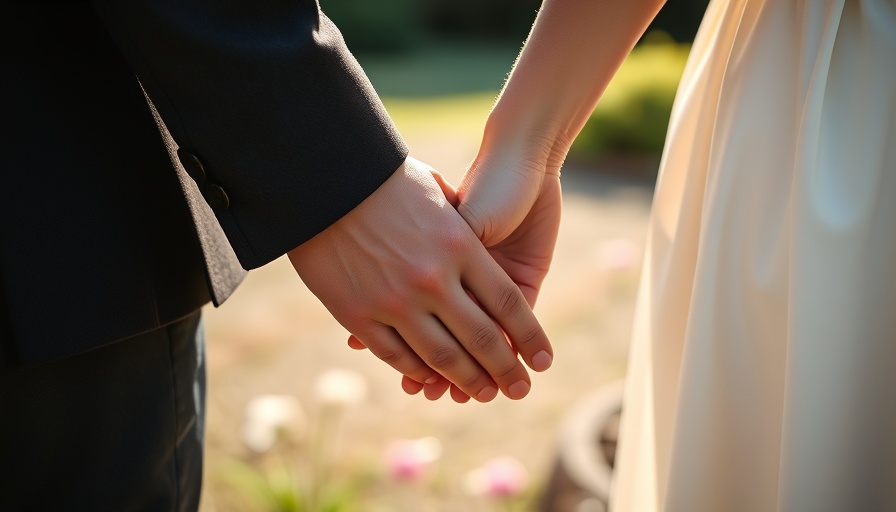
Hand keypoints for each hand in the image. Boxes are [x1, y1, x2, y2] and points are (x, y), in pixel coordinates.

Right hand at [288, 157, 552, 401]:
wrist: (326, 177)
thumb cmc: (387, 178)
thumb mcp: (438, 194)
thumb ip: (464, 229)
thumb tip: (483, 252)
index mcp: (460, 246)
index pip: (508, 302)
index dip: (530, 337)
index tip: (544, 361)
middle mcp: (434, 279)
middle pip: (482, 338)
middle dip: (506, 371)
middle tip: (519, 390)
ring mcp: (396, 300)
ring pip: (442, 356)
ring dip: (467, 381)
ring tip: (482, 394)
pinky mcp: (359, 314)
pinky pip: (397, 354)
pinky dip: (418, 370)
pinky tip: (431, 379)